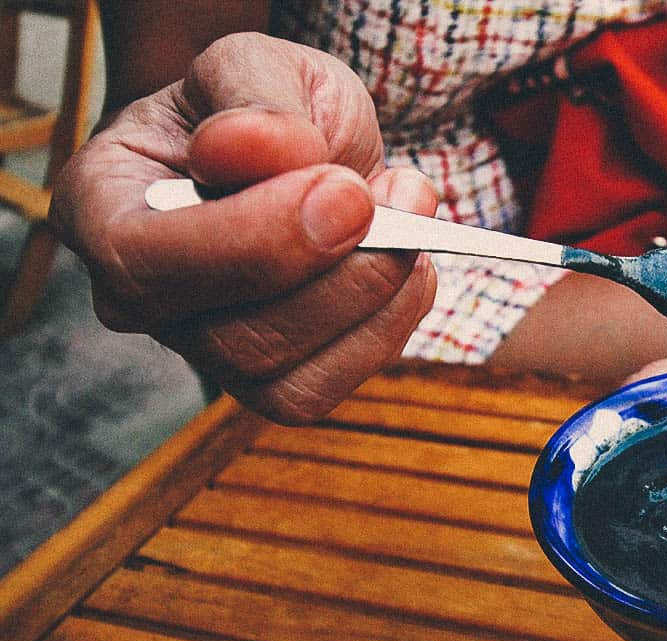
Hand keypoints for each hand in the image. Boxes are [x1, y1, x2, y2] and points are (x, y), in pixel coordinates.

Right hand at [49, 33, 436, 423]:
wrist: (296, 145)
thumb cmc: (259, 107)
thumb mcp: (256, 67)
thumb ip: (254, 99)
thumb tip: (244, 148)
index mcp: (100, 206)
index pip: (147, 262)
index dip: (256, 240)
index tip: (344, 190)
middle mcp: (137, 297)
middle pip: (232, 339)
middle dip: (339, 276)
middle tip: (400, 196)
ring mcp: (201, 349)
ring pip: (284, 379)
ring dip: (374, 296)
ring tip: (409, 210)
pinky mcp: (267, 380)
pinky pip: (324, 390)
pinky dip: (387, 327)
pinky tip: (406, 265)